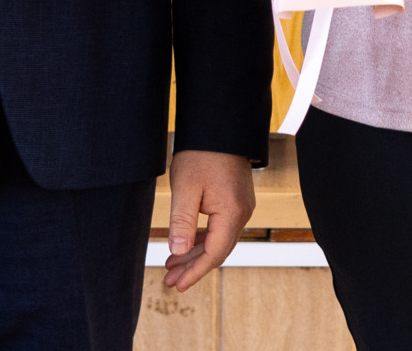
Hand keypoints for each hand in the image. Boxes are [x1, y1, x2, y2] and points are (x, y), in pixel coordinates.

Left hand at [163, 150, 255, 290]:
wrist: (219, 125)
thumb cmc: (201, 154)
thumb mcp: (185, 188)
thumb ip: (182, 222)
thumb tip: (178, 251)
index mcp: (231, 214)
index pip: (214, 254)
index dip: (195, 272)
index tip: (176, 285)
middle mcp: (242, 213)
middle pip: (218, 250)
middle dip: (193, 267)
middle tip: (169, 281)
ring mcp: (241, 206)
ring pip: (218, 240)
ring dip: (196, 254)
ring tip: (172, 265)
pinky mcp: (235, 199)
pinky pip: (220, 227)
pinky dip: (202, 239)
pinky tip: (186, 244)